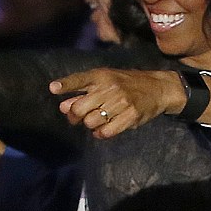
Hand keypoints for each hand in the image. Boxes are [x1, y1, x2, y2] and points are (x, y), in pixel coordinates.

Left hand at [48, 68, 186, 138]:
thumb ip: (83, 92)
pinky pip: (106, 132)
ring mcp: (121, 102)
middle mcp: (110, 87)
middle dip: (75, 117)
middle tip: (78, 118)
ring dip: (89, 125)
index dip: (65, 84)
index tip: (53, 88)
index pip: (79, 79)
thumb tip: (63, 106)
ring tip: (96, 121)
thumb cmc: (126, 84)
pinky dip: (100, 134)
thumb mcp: (105, 81)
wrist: (158, 88)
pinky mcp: (131, 116)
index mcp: (101, 76)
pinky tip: (102, 130)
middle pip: (79, 109)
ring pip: (91, 122)